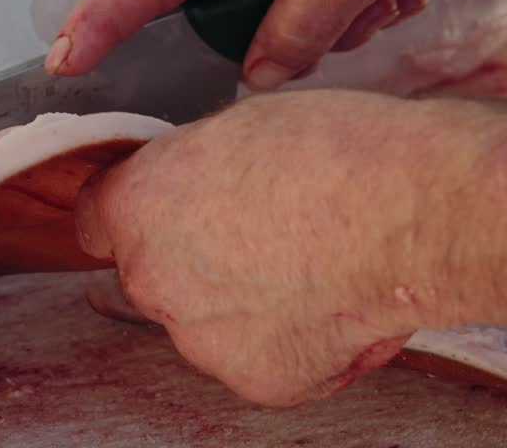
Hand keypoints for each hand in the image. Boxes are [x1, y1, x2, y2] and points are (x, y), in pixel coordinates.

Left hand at [74, 90, 479, 405]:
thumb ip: (191, 168)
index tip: (160, 207)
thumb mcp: (237, 127)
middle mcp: (151, 279)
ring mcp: (201, 339)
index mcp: (136, 206)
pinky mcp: (257, 379)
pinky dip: (291, 341)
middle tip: (260, 230)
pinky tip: (330, 302)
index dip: (133, 209)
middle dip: (192, 256)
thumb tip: (195, 183)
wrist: (411, 210)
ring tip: (309, 264)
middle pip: (153, 272)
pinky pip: (261, 360)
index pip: (95, 217)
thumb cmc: (334, 151)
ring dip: (240, 302)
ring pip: (206, 321)